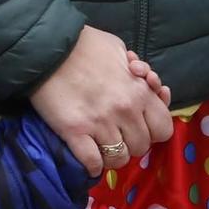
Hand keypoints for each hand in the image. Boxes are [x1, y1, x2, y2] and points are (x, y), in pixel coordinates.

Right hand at [30, 26, 173, 176]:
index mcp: (140, 92)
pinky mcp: (74, 131)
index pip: (163, 129)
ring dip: (112, 155)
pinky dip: (92, 165)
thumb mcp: (117, 48)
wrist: (45, 46)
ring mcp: (100, 124)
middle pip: (141, 146)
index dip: (152, 130)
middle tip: (116, 134)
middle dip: (130, 142)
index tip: (138, 125)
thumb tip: (143, 79)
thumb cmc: (82, 43)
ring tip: (101, 147)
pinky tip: (88, 160)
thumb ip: (135, 67)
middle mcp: (125, 111)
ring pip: (118, 158)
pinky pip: (92, 162)